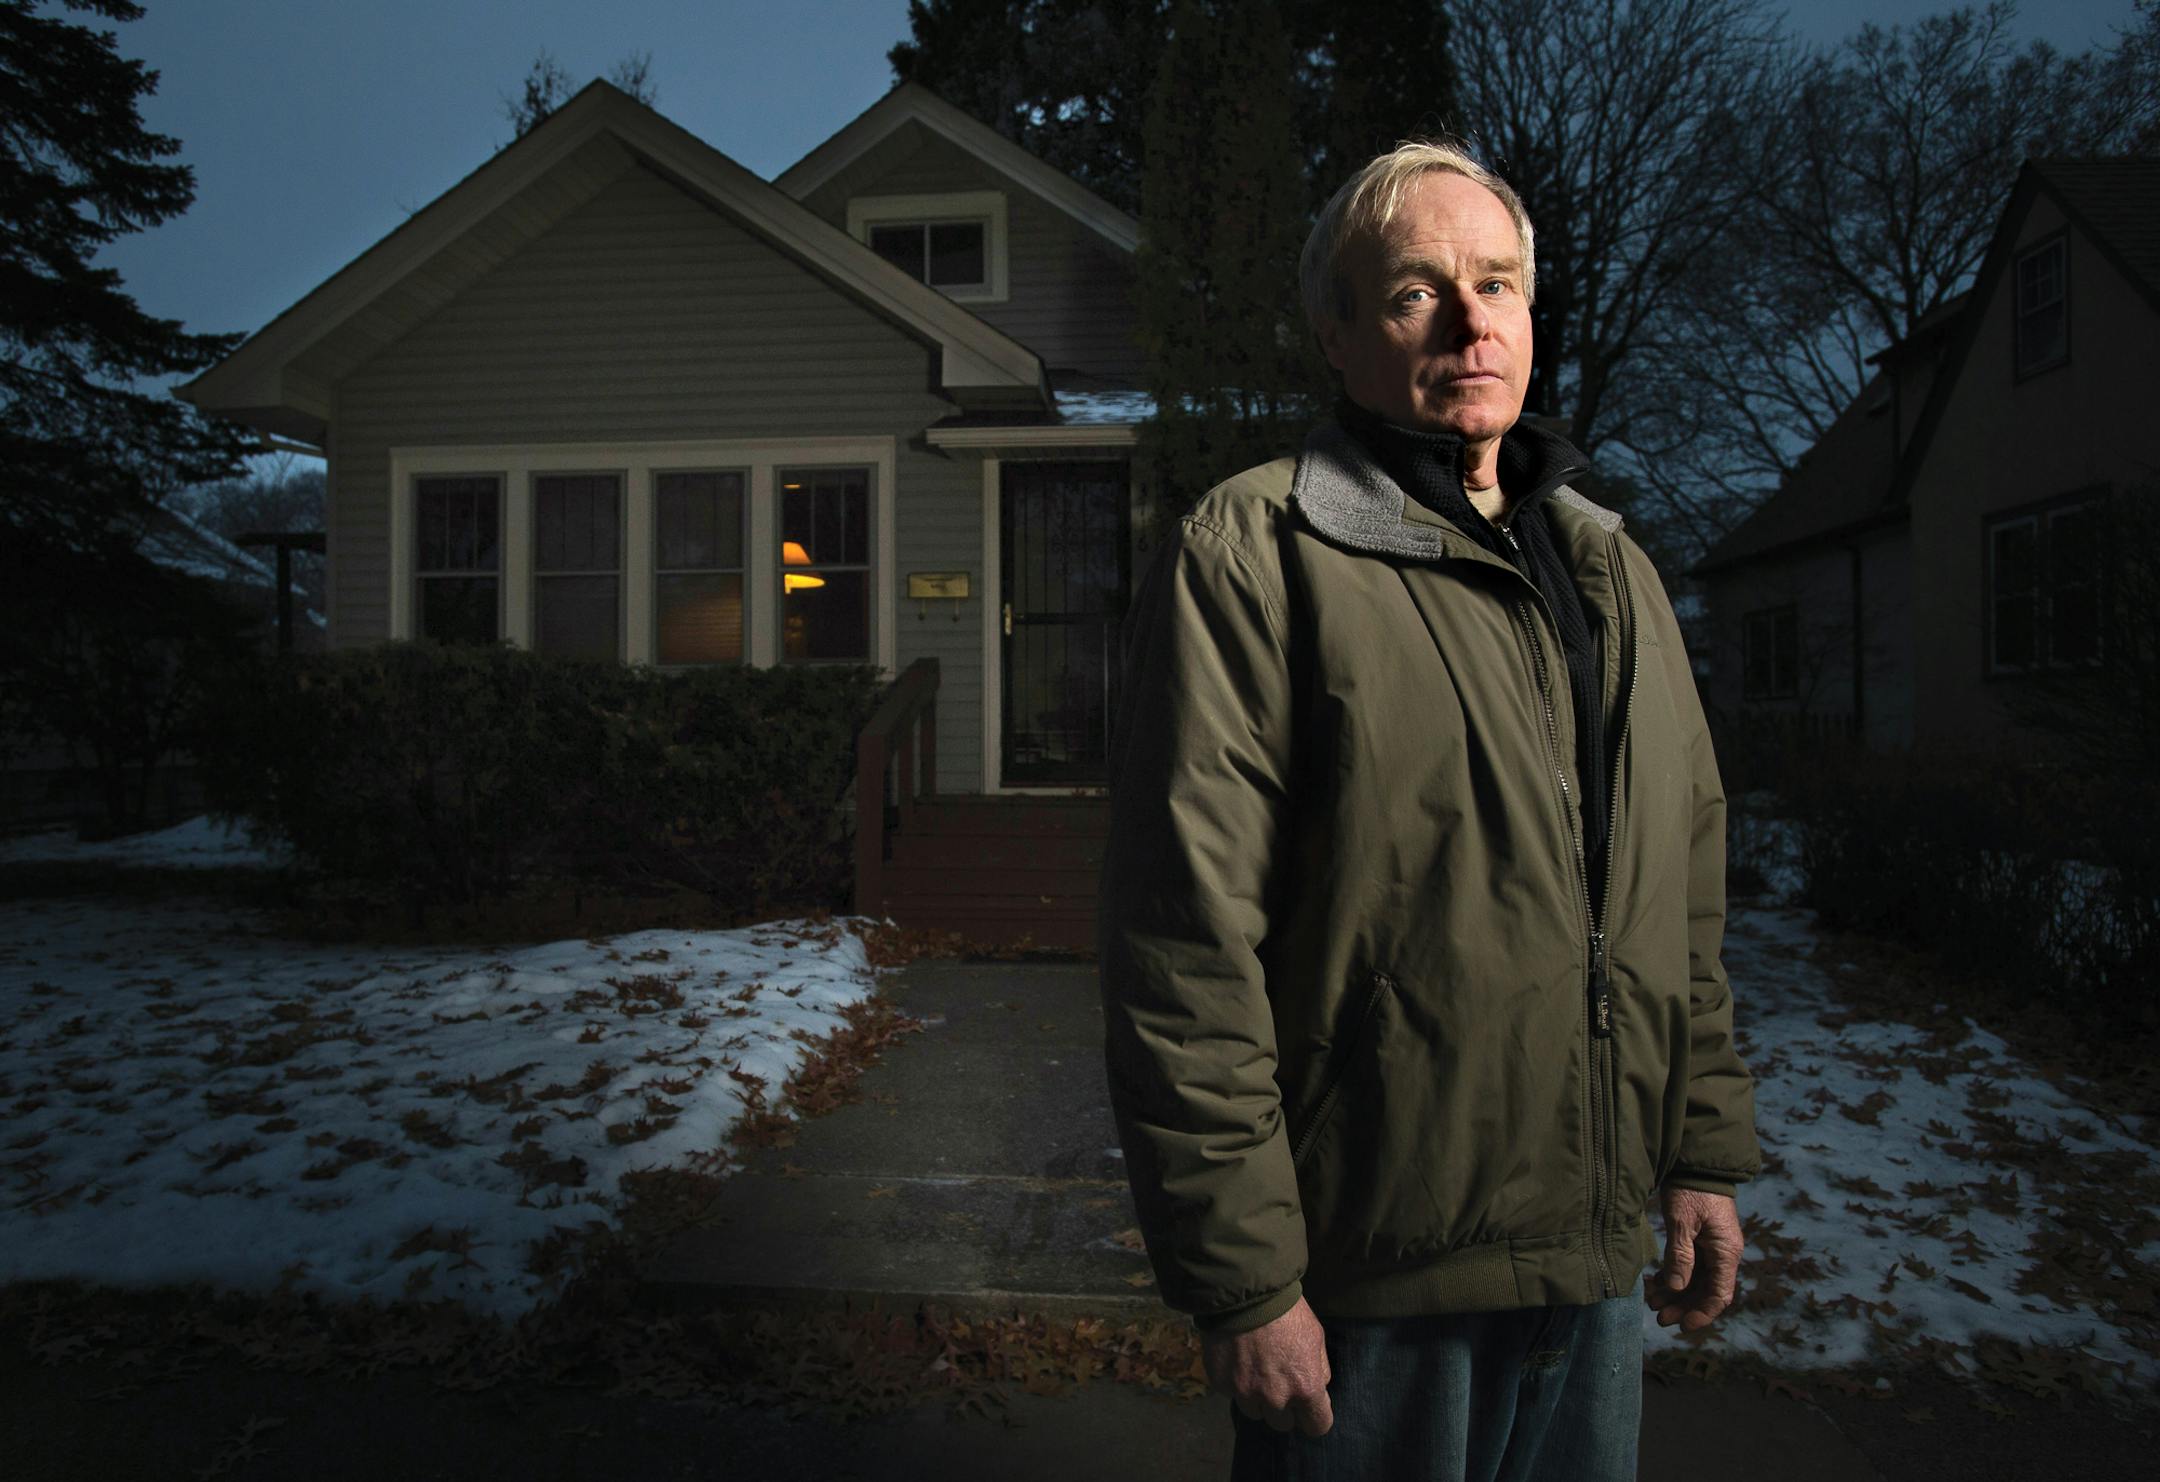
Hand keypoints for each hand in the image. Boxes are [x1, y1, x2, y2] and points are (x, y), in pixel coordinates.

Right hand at [1202, 1296, 1332, 1435]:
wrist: (1244, 1292)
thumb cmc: (1286, 1312)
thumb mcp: (1316, 1336)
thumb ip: (1319, 1369)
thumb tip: (1317, 1388)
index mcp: (1306, 1388)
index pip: (1317, 1427)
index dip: (1314, 1417)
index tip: (1309, 1408)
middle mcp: (1276, 1398)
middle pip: (1283, 1424)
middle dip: (1283, 1407)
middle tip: (1278, 1382)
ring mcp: (1245, 1393)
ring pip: (1255, 1412)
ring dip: (1257, 1397)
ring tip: (1255, 1369)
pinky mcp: (1222, 1384)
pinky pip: (1232, 1393)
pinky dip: (1235, 1382)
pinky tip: (1237, 1358)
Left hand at [1647, 1187, 1742, 1330]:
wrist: (1695, 1162)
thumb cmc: (1691, 1190)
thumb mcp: (1682, 1222)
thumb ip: (1680, 1255)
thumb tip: (1677, 1287)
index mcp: (1726, 1252)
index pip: (1719, 1295)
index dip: (1702, 1314)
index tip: (1682, 1325)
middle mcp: (1723, 1254)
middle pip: (1706, 1291)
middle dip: (1683, 1306)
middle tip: (1658, 1317)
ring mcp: (1713, 1248)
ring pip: (1695, 1281)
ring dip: (1676, 1293)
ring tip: (1652, 1301)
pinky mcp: (1701, 1240)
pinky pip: (1690, 1267)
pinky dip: (1674, 1276)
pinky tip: (1655, 1282)